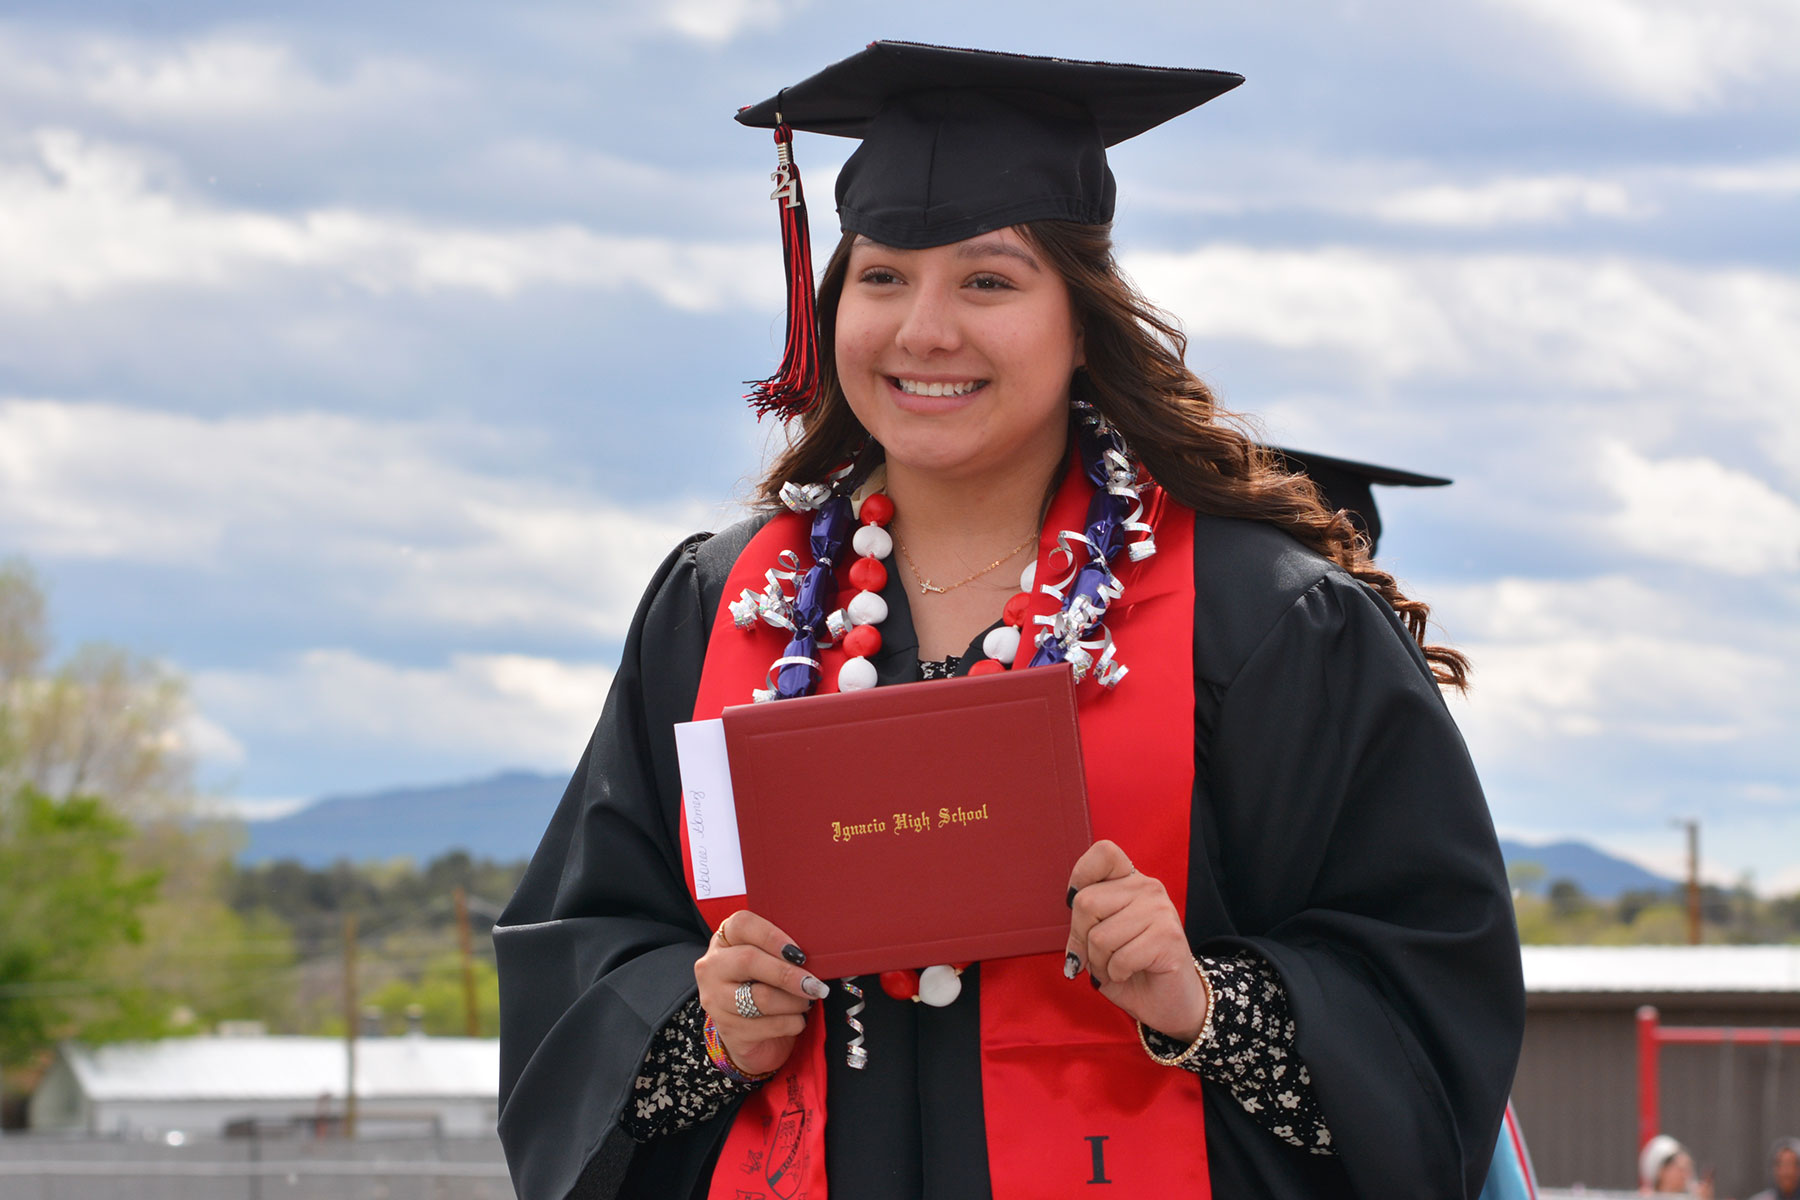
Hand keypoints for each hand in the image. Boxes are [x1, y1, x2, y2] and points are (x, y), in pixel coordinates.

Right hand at [694, 910, 829, 1077]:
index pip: (741, 924)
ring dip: (793, 1002)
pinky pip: (767, 1025)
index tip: (799, 953)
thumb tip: (818, 952)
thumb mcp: (773, 961)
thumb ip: (785, 951)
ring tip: (807, 1002)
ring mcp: (714, 998)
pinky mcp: (727, 1029)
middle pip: (748, 960)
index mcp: (725, 939)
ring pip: (759, 997)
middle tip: (814, 985)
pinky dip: (791, 1023)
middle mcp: (712, 966)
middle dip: (787, 974)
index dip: (772, 936)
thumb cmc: (769, 986)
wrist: (756, 1036)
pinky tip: (798, 1020)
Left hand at [1066, 839, 1206, 1040]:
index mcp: (1129, 880)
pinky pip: (1120, 958)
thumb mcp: (1098, 938)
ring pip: (1099, 936)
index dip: (1080, 878)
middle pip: (1086, 902)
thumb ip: (1085, 922)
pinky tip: (1129, 973)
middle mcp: (1147, 887)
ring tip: (1116, 967)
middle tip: (1096, 957)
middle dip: (1080, 940)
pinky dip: (1115, 974)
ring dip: (1099, 963)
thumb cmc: (1129, 967)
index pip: (1103, 853)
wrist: (1168, 1001)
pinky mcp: (1168, 937)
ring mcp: (1160, 910)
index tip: (1081, 910)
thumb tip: (1073, 929)